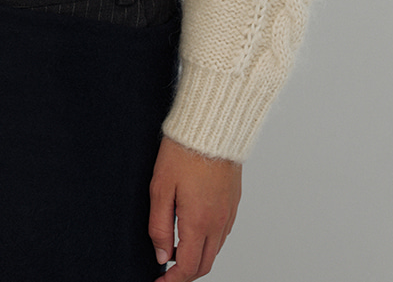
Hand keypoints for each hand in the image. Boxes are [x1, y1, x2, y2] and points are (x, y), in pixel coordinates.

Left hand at [148, 135, 241, 278]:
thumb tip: (161, 255)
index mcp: (198, 222)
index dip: (172, 281)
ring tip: (177, 251)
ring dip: (197, 258)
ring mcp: (228, 213)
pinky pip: (222, 234)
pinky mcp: (233, 203)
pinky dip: (208, 242)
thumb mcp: (160, 188)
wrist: (212, 126)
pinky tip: (194, 231)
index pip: (187, 267)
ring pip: (214, 250)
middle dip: (185, 274)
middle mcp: (217, 223)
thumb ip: (159, 226)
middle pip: (204, 264)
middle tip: (167, 272)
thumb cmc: (184, 151)